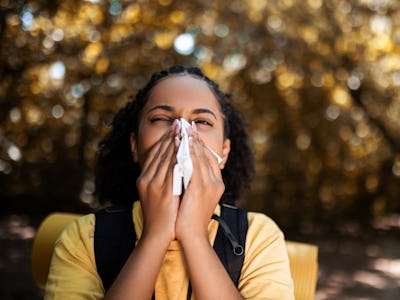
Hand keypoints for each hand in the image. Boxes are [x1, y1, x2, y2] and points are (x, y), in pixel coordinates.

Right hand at [136, 121, 179, 242]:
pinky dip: (177, 157)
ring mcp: (153, 185)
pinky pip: (172, 169)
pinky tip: (184, 148)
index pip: (154, 154)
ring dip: (175, 143)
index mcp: (143, 179)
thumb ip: (160, 179)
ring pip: (165, 158)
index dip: (163, 140)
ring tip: (183, 130)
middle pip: (159, 152)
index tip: (172, 128)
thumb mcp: (155, 194)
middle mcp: (146, 179)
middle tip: (179, 123)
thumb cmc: (160, 215)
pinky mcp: (163, 191)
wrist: (157, 234)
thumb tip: (172, 164)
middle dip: (170, 137)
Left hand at [175, 124, 224, 240]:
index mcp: (216, 184)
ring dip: (191, 141)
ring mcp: (209, 184)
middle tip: (187, 124)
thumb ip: (194, 182)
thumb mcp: (196, 197)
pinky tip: (181, 143)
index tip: (192, 132)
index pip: (210, 158)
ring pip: (200, 157)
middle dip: (195, 138)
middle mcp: (216, 182)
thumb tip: (186, 168)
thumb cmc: (190, 218)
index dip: (200, 144)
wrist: (192, 236)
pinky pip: (193, 164)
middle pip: (206, 154)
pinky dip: (187, 152)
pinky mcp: (200, 188)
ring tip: (183, 128)